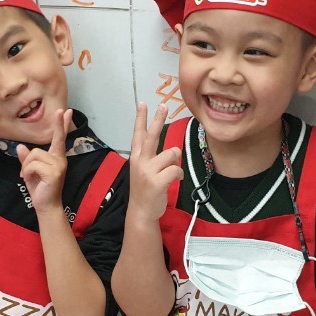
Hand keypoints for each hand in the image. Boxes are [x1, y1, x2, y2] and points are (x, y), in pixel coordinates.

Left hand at [17, 108, 72, 213]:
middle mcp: (60, 159)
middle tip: (44, 143)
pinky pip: (33, 165)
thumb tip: (20, 147)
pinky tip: (31, 180)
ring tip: (30, 178)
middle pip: (40, 147)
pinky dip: (27, 173)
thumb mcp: (30, 171)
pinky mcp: (54, 172)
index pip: (59, 138)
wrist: (46, 206)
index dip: (62, 124)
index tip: (66, 111)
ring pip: (33, 155)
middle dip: (38, 149)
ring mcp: (58, 165)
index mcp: (56, 157)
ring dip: (26, 168)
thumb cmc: (40, 189)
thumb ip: (26, 159)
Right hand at [127, 102, 182, 221]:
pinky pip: (176, 169)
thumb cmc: (145, 190)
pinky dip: (179, 174)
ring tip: (171, 173)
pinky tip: (175, 180)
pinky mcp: (156, 181)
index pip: (138, 134)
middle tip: (163, 105)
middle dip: (158, 119)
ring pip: (171, 153)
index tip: (142, 103)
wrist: (141, 212)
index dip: (140, 119)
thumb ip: (152, 158)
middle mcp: (140, 161)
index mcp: (136, 157)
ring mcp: (147, 171)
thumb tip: (172, 150)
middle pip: (152, 136)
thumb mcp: (144, 171)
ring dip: (176, 162)